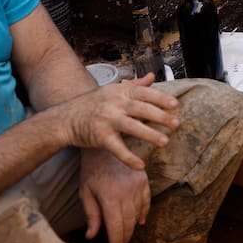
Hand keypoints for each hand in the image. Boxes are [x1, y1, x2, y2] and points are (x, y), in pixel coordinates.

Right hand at [61, 73, 179, 170]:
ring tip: (165, 142)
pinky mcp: (100, 137)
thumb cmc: (94, 104)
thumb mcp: (113, 90)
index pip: (144, 93)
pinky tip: (140, 165)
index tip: (176, 105)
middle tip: (176, 124)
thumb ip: (134, 85)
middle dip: (160, 116)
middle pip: (141, 109)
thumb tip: (151, 76)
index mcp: (121, 92)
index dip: (161, 98)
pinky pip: (116, 148)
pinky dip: (128, 157)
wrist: (65, 118)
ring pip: (131, 127)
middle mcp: (115, 104)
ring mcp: (107, 120)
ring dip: (149, 134)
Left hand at [80, 147, 150, 242]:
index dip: (116, 242)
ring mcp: (137, 184)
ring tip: (126, 237)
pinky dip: (143, 213)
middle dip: (124, 238)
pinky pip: (146, 201)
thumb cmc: (91, 170)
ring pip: (138, 213)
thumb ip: (91, 215)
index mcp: (109, 196)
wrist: (105, 144)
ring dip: (132, 228)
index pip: (116, 226)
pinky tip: (139, 221)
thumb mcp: (85, 192)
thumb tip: (92, 236)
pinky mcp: (143, 179)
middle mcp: (126, 191)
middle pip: (128, 222)